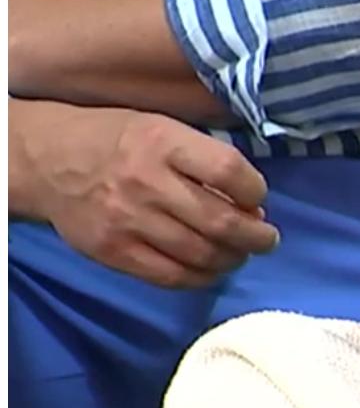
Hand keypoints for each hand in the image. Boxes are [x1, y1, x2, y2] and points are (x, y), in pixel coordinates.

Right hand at [10, 98, 278, 287]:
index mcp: (162, 143)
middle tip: (266, 240)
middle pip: (220, 222)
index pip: (229, 171)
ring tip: (239, 253)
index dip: (256, 191)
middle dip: (256, 237)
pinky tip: (211, 268)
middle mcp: (146, 182)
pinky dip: (202, 277)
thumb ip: (205, 159)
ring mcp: (128, 221)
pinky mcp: (113, 251)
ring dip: (233, 259)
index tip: (258, 199)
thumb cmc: (118, 141)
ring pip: (201, 254)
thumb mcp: (161, 129)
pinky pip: (172, 276)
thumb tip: (252, 205)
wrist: (46, 161)